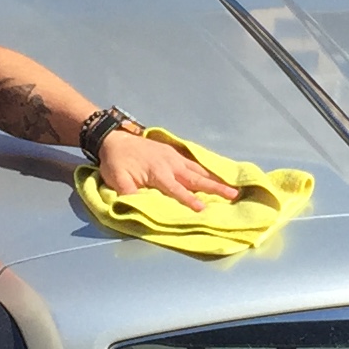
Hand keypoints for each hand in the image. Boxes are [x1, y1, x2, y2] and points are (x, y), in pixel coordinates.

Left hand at [97, 126, 237, 210]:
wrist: (115, 139)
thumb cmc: (115, 162)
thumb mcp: (117, 179)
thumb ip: (128, 193)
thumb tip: (138, 206)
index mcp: (158, 173)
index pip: (177, 190)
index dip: (190, 200)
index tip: (203, 209)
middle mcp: (170, 165)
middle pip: (196, 179)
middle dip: (215, 187)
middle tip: (233, 194)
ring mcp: (173, 157)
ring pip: (197, 170)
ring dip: (214, 179)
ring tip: (231, 187)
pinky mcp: (173, 153)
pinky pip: (193, 163)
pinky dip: (205, 170)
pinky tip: (213, 174)